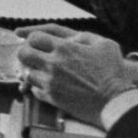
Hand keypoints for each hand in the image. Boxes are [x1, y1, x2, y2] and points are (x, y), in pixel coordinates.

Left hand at [20, 29, 137, 124]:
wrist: (114, 101)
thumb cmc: (113, 71)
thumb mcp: (104, 44)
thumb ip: (83, 37)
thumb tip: (68, 37)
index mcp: (65, 48)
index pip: (34, 37)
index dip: (34, 38)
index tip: (39, 42)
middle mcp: (53, 64)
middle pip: (23, 54)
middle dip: (26, 52)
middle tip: (34, 55)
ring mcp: (50, 82)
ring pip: (26, 73)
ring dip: (33, 70)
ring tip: (43, 71)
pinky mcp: (52, 98)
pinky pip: (34, 90)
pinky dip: (38, 86)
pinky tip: (49, 84)